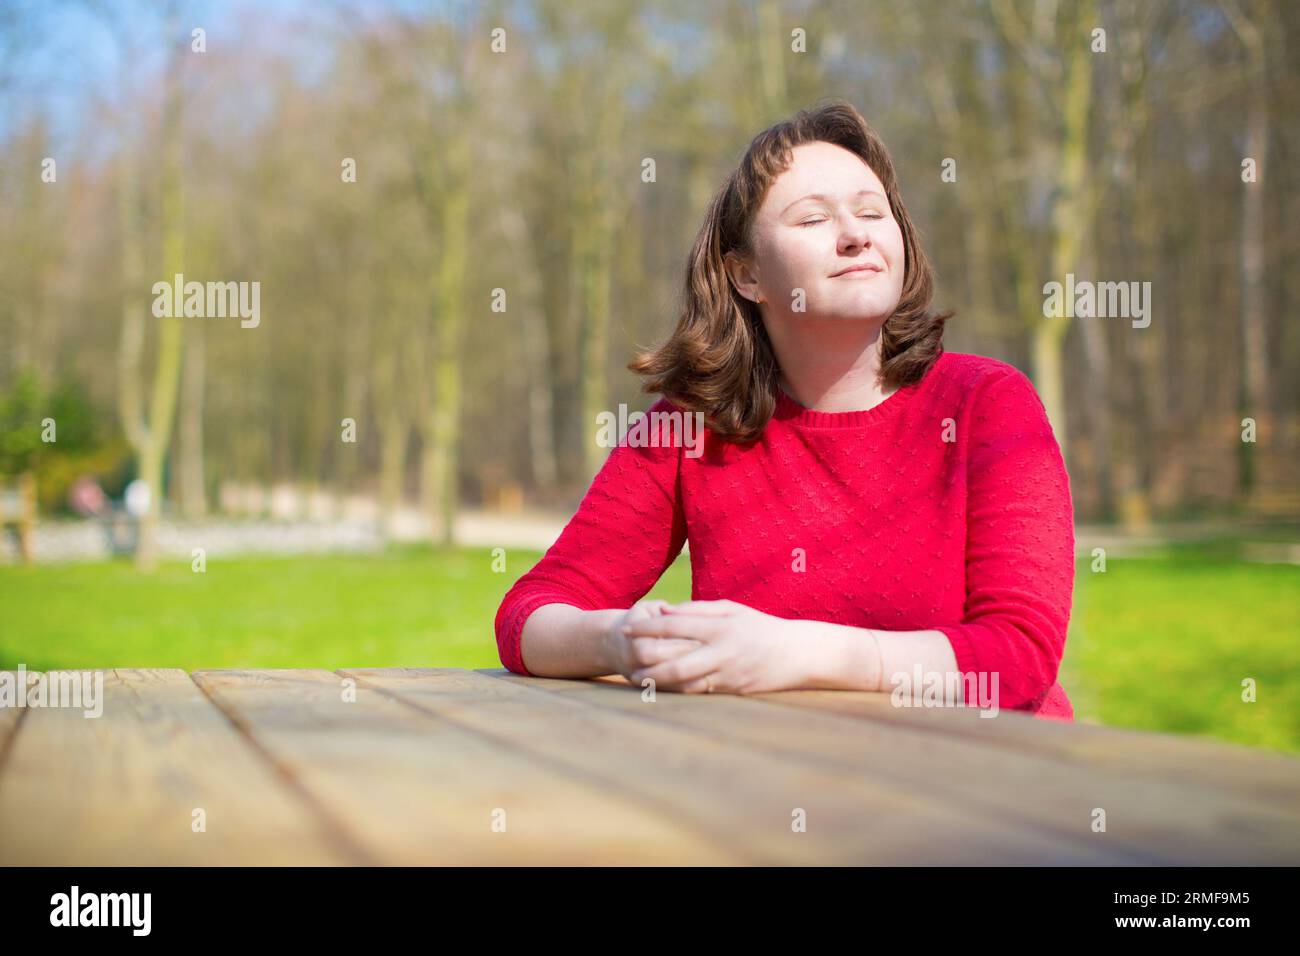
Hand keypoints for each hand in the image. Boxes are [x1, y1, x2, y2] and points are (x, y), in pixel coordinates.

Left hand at [619, 599, 802, 694]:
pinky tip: (663, 689)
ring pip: (685, 682)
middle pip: (675, 661)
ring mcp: (727, 674)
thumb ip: (697, 609)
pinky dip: (678, 692)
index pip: (675, 626)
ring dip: (658, 682)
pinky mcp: (732, 691)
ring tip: (638, 679)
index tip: (626, 627)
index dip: (647, 627)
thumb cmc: (760, 627)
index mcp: (719, 627)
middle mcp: (721, 651)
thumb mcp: (731, 609)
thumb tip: (665, 611)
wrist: (797, 654)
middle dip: (647, 663)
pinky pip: (699, 693)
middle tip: (627, 662)